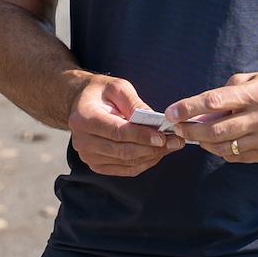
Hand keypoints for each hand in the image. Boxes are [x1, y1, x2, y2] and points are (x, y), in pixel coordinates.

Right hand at [67, 75, 184, 176]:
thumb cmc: (101, 92)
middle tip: (175, 141)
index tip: (162, 136)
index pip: (117, 132)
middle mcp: (82, 140)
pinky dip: (144, 163)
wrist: (82, 104)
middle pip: (123, 150)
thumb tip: (152, 120)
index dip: (141, 136)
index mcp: (84, 118)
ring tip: (171, 146)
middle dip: (152, 148)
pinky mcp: (96, 165)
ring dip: (151, 156)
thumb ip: (133, 103)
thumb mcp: (117, 87)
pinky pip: (125, 169)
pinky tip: (158, 153)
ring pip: (126, 162)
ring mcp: (88, 156)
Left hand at [163, 71, 257, 162]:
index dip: (189, 107)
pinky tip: (214, 142)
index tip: (172, 112)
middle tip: (178, 126)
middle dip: (191, 129)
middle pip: (216, 129)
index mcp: (257, 94)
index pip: (214, 102)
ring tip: (194, 134)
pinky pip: (236, 157)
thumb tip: (199, 111)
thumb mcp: (253, 79)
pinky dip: (220, 150)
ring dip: (203, 142)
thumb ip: (225, 93)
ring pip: (224, 147)